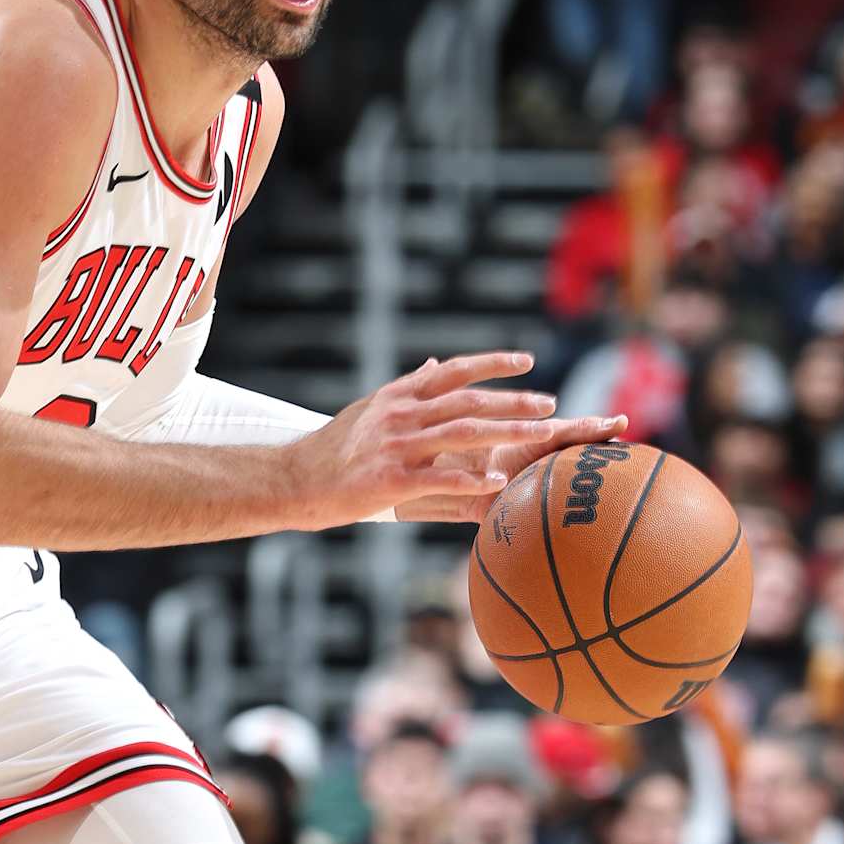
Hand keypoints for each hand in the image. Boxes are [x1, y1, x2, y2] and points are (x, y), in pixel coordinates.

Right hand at [290, 353, 626, 529]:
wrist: (293, 480)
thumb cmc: (334, 449)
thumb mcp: (369, 408)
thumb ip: (409, 387)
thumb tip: (438, 364)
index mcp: (398, 397)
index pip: (454, 372)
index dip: (492, 363)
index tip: (527, 361)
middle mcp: (400, 416)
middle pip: (468, 401)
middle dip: (513, 401)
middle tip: (549, 402)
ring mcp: (396, 448)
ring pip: (463, 434)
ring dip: (506, 432)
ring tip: (542, 433)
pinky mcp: (390, 481)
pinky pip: (440, 478)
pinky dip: (472, 479)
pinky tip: (500, 482)